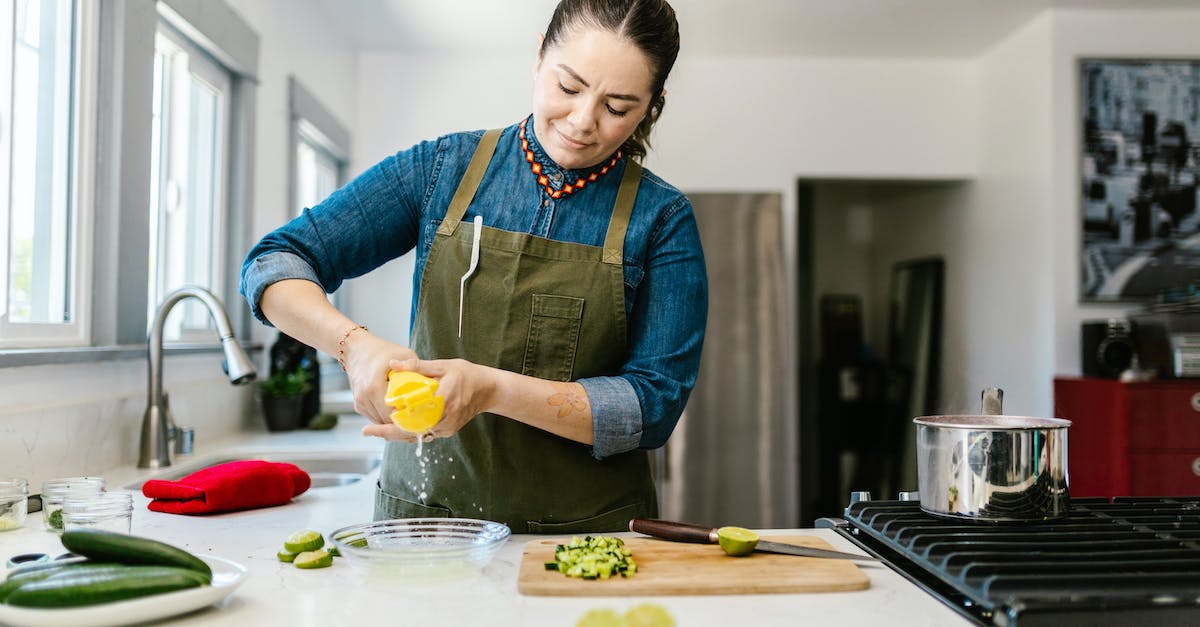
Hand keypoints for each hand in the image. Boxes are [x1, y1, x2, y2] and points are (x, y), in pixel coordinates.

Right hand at [341, 333, 416, 425]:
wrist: (356, 350)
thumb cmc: (380, 351)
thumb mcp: (403, 354)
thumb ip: (416, 367)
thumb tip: (430, 381)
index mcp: (374, 387)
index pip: (393, 414)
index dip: (409, 417)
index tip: (422, 415)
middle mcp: (364, 398)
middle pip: (387, 421)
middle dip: (403, 421)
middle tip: (420, 418)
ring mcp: (360, 403)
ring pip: (381, 422)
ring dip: (394, 421)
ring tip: (410, 414)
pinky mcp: (359, 406)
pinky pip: (375, 417)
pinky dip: (386, 417)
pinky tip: (397, 410)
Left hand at [361, 357, 495, 442]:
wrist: (488, 389)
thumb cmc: (466, 374)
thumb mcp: (442, 365)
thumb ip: (416, 366)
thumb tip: (392, 364)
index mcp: (442, 401)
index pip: (411, 418)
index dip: (390, 425)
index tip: (372, 427)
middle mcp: (444, 419)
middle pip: (411, 432)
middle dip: (387, 433)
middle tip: (367, 431)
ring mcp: (447, 427)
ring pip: (417, 435)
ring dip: (398, 433)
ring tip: (376, 429)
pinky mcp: (447, 430)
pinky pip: (425, 433)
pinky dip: (410, 431)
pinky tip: (396, 427)